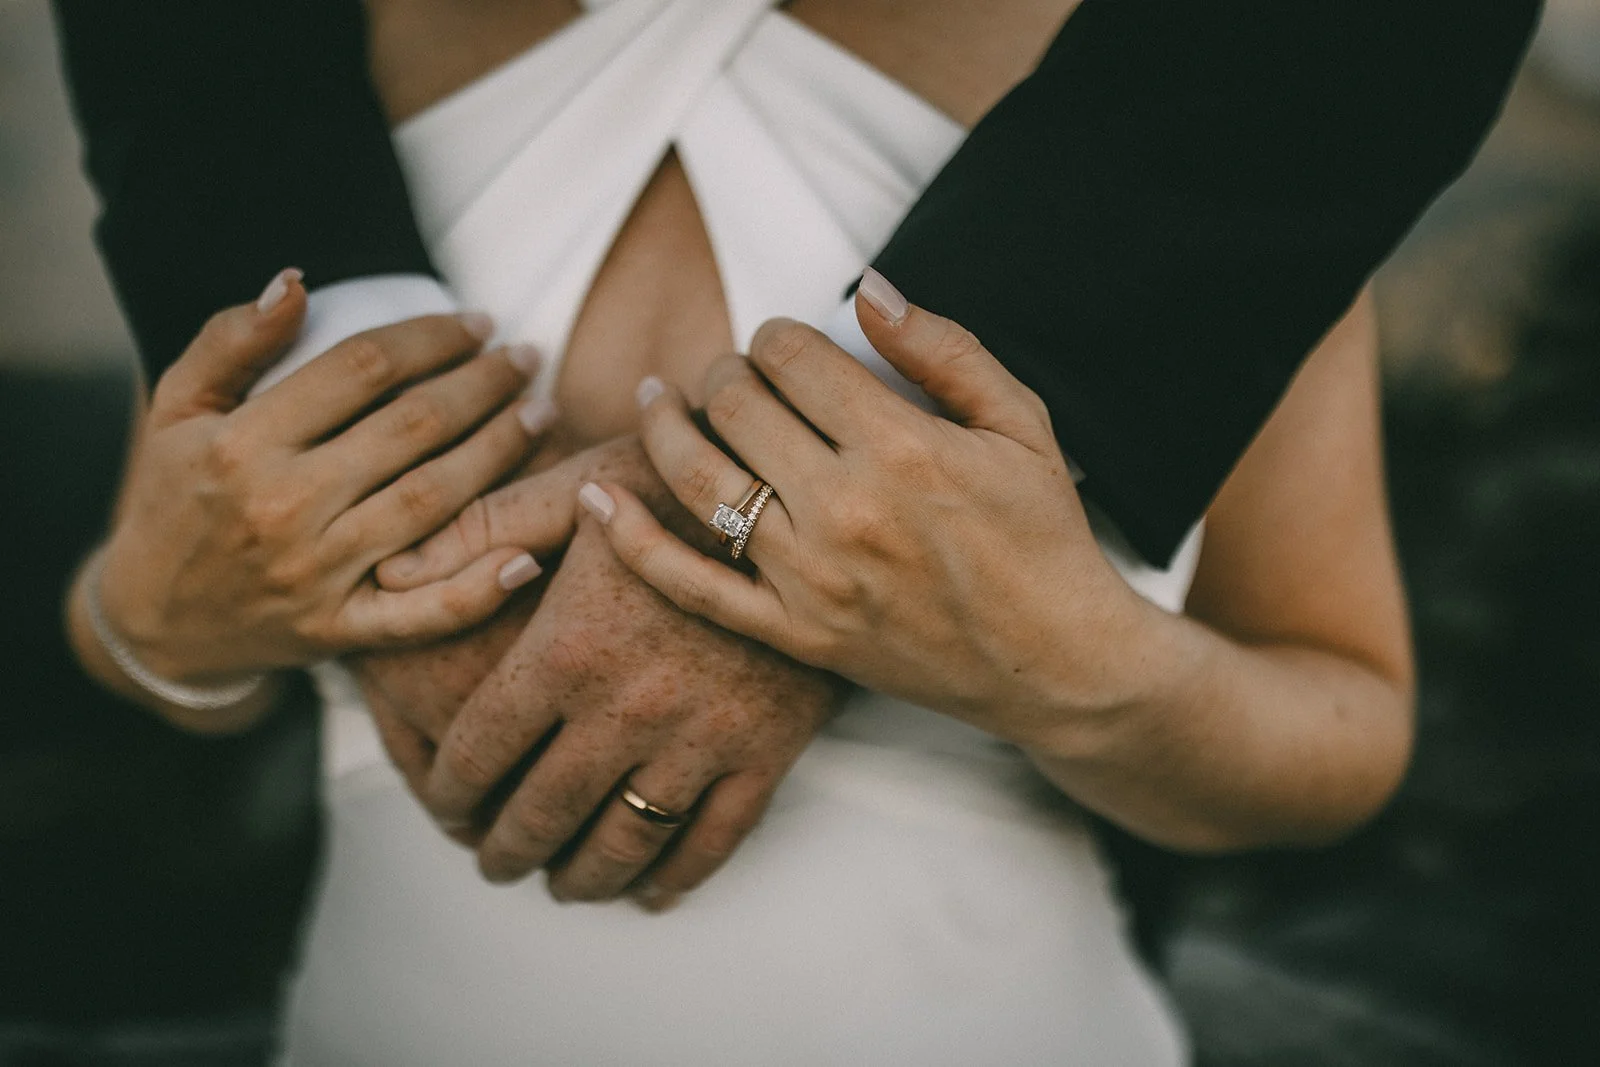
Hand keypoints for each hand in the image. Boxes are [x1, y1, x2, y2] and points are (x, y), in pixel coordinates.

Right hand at [97, 270, 552, 685]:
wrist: (151, 619)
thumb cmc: (172, 497)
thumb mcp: (175, 409)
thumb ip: (231, 340)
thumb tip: (296, 280)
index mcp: (244, 444)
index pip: (363, 368)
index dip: (430, 337)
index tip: (476, 321)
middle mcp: (285, 507)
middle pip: (412, 428)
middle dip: (482, 384)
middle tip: (525, 356)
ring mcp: (318, 574)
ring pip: (433, 501)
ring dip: (498, 452)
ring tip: (540, 413)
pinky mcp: (340, 630)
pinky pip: (423, 613)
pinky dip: (479, 588)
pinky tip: (529, 555)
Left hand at [375, 436, 843, 904]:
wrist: (804, 498)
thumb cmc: (680, 483)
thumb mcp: (577, 485)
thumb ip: (483, 528)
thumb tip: (393, 576)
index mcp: (567, 649)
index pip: (481, 751)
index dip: (451, 791)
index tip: (446, 807)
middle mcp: (626, 707)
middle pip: (543, 813)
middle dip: (506, 849)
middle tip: (492, 862)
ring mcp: (701, 737)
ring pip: (624, 843)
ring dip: (582, 878)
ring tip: (561, 885)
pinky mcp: (766, 750)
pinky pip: (712, 840)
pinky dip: (675, 878)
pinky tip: (650, 891)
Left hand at [580, 271, 1152, 743]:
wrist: (1057, 664)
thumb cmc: (1045, 537)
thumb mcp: (1022, 424)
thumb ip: (944, 349)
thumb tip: (868, 287)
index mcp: (901, 445)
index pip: (793, 356)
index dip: (778, 334)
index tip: (787, 346)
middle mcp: (844, 508)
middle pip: (736, 404)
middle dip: (726, 371)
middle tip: (737, 376)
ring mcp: (811, 578)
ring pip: (699, 477)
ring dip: (667, 425)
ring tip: (660, 401)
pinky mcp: (795, 634)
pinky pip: (690, 583)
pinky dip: (631, 538)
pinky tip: (596, 495)